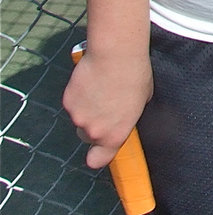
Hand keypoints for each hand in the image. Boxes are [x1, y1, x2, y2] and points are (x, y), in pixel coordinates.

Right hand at [63, 47, 152, 168]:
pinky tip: (90, 81)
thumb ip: (129, 114)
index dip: (97, 156)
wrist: (116, 55)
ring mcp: (78, 117)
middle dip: (92, 125)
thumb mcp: (142, 100)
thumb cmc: (134, 75)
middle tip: (103, 106)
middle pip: (87, 136)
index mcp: (115, 135)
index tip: (97, 153)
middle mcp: (94, 131)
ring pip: (79, 117)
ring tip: (99, 87)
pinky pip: (72, 102)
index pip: (99, 159)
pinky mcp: (68, 101)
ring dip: (86, 107)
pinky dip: (78, 94)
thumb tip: (125, 111)